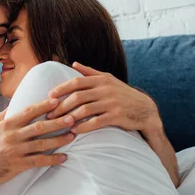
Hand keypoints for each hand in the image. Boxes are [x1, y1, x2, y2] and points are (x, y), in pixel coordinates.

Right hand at [0, 98, 74, 187]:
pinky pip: (39, 161)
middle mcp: (13, 136)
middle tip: (72, 117)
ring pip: (42, 144)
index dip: (43, 106)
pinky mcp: (19, 165)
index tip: (56, 101)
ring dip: (59, 140)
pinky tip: (63, 157)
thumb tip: (16, 103)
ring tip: (72, 135)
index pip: (28, 112)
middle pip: (39, 127)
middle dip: (57, 122)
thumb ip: (4, 115)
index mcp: (7, 125)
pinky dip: (52, 159)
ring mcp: (17, 151)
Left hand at [47, 62, 162, 134]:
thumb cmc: (122, 94)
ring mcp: (111, 103)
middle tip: (50, 114)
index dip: (61, 88)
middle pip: (78, 96)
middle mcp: (106, 89)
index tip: (49, 96)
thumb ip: (90, 72)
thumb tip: (73, 63)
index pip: (77, 82)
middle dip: (62, 105)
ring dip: (70, 117)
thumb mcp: (108, 79)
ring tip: (60, 123)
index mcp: (102, 79)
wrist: (144, 109)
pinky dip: (83, 126)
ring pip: (85, 109)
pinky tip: (74, 130)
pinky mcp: (116, 116)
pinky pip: (96, 122)